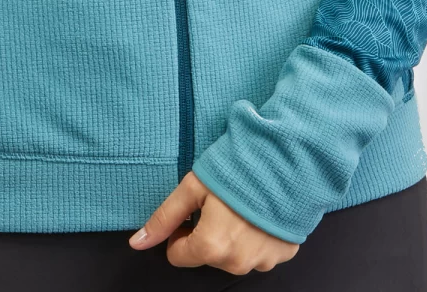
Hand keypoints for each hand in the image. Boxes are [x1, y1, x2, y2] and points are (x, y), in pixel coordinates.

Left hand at [128, 172, 299, 275]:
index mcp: (211, 247)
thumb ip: (164, 218)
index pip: (178, 255)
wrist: (289, 162)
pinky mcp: (283, 256)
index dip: (180, 231)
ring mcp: (263, 262)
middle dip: (207, 233)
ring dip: (232, 236)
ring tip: (241, 205)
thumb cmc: (239, 170)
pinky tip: (259, 213)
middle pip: (207, 255)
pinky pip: (258, 253)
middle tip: (219, 202)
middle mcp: (237, 263)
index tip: (192, 211)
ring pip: (233, 256)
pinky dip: (255, 237)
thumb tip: (137, 243)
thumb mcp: (193, 186)